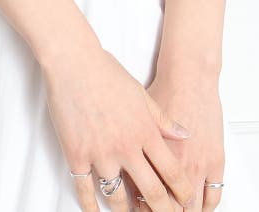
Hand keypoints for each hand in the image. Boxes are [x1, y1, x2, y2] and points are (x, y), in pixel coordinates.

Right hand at [40, 44, 195, 211]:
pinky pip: (85, 189)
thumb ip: (163, 118)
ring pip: (118, 198)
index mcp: (144, 130)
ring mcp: (100, 153)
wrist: (73, 62)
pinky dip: (91, 206)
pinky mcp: (76, 154)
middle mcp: (126, 146)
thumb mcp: (141, 93)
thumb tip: (183, 134)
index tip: (185, 201)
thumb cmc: (106, 71)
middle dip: (162, 210)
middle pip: (151, 191)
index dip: (181, 192)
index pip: (171, 171)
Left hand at [127, 70, 224, 211]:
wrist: (189, 75)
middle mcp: (174, 163)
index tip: (137, 208)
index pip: (142, 194)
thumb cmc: (163, 89)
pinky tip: (199, 207)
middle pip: (166, 205)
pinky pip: (213, 196)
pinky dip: (206, 207)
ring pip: (190, 207)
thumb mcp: (138, 115)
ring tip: (177, 211)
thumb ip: (130, 142)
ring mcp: (197, 164)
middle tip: (159, 211)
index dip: (139, 206)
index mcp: (150, 155)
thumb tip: (119, 163)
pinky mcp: (215, 161)